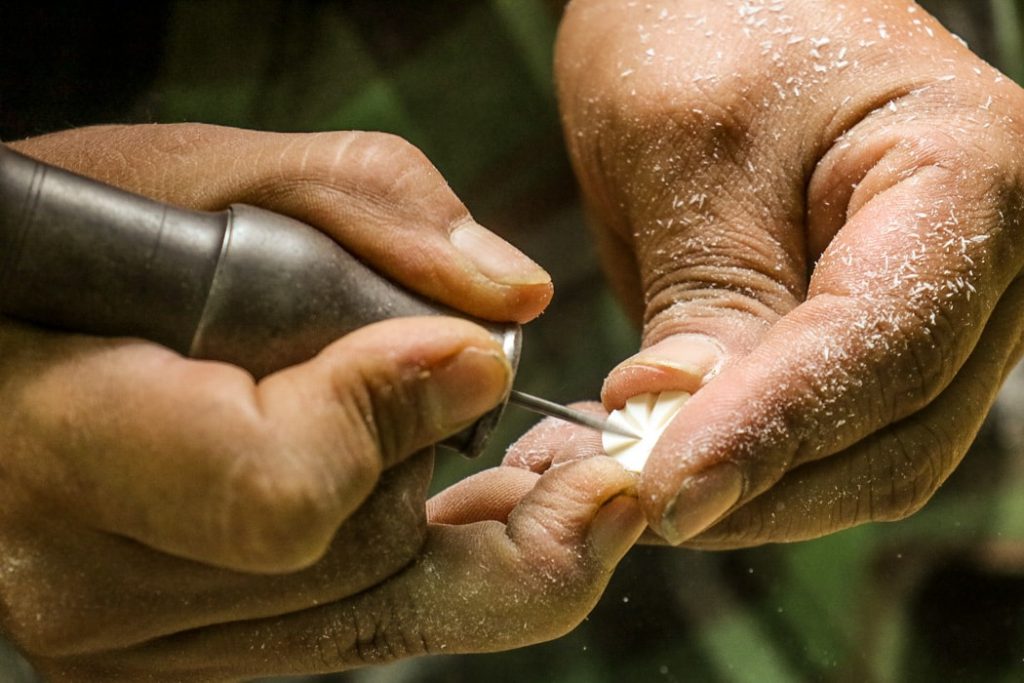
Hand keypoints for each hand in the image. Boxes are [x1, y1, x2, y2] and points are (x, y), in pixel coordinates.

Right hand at [0, 123, 587, 678]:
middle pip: (358, 565)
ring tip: (553, 477)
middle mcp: (98, 584)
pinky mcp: (191, 653)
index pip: (277, 491)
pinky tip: (481, 511)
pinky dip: (440, 574)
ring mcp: (145, 641)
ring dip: (479, 543)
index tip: (469, 349)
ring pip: (375, 615)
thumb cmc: (76, 248)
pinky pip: (356, 633)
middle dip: (472, 485)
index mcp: (69, 440)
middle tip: (577, 443)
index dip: (391, 416)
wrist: (7, 343)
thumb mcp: (196, 174)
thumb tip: (508, 298)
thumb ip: (363, 206)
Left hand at [552, 0, 1023, 546]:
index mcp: (969, 174)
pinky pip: (831, 433)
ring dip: (749, 492)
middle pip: (894, 432)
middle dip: (759, 486)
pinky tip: (662, 458)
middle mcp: (989, 254)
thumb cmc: (702, 21)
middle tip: (631, 506)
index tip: (667, 493)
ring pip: (867, 456)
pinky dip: (749, 463)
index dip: (772, 434)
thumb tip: (691, 450)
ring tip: (628, 487)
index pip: (882, 344)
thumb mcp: (688, 151)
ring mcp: (943, 305)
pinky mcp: (876, 335)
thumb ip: (708, 302)